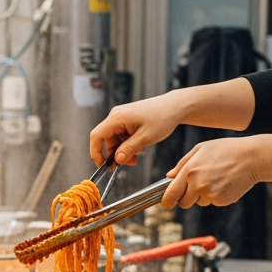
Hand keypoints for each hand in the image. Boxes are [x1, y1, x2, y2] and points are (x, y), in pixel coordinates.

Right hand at [90, 79, 255, 166]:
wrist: (175, 106)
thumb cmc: (163, 118)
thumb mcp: (146, 138)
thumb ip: (129, 149)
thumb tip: (116, 161)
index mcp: (117, 118)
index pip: (96, 136)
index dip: (96, 152)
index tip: (102, 165)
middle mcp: (116, 116)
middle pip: (106, 139)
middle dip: (115, 154)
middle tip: (128, 164)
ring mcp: (121, 116)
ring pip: (114, 138)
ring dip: (122, 150)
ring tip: (136, 157)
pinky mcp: (127, 118)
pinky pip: (121, 134)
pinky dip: (127, 143)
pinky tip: (139, 147)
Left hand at [162, 136, 259, 208]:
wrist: (252, 157)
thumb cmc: (226, 150)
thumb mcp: (200, 149)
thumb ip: (182, 164)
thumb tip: (169, 176)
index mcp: (189, 171)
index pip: (170, 194)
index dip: (167, 201)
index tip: (167, 203)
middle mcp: (198, 184)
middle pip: (184, 203)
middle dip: (187, 197)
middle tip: (197, 185)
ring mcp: (211, 194)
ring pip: (199, 202)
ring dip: (203, 195)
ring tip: (216, 178)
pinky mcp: (222, 200)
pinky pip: (213, 202)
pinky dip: (217, 196)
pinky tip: (225, 182)